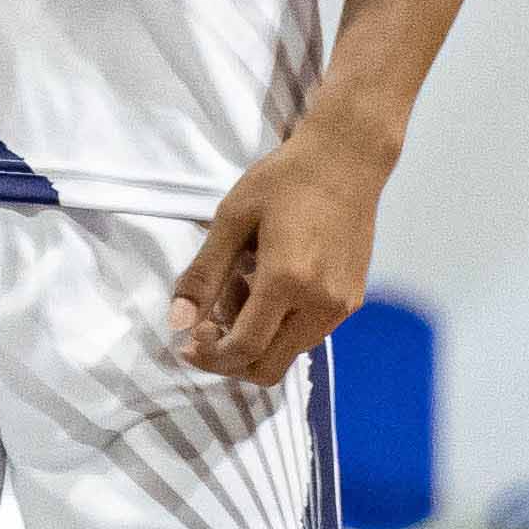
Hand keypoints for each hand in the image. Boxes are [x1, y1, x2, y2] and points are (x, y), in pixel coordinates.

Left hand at [170, 121, 387, 385]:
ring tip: (239, 286)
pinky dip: (279, 325)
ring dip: (255, 338)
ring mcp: (342, 306)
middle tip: (206, 322)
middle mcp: (321, 303)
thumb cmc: (283, 181)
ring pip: (289, 352)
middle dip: (229, 357)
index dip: (210, 357)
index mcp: (287, 281)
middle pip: (269, 366)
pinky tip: (264, 284)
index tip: (184, 344)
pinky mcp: (352, 301)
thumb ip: (204, 274)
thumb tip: (177, 322)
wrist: (346, 161)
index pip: (245, 349)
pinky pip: (308, 334)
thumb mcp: (231, 219)